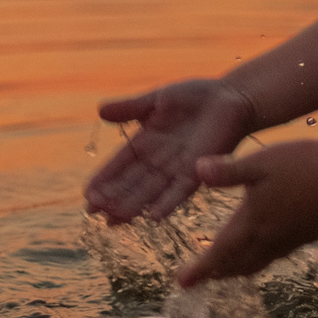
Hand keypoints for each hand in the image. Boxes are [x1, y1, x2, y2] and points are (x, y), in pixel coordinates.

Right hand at [87, 79, 257, 223]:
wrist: (230, 98)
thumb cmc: (195, 97)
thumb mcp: (156, 99)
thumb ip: (130, 108)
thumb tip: (99, 110)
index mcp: (145, 142)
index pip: (119, 165)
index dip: (103, 179)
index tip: (87, 195)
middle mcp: (158, 161)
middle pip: (130, 183)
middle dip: (112, 198)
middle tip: (93, 212)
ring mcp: (177, 169)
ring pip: (150, 192)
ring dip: (132, 206)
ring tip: (113, 220)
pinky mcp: (198, 172)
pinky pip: (180, 192)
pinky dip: (167, 204)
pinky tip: (153, 217)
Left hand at [175, 138, 317, 287]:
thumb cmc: (306, 165)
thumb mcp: (262, 162)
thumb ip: (228, 171)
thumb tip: (194, 171)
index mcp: (254, 223)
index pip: (220, 253)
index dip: (199, 269)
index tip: (181, 282)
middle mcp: (272, 238)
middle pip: (238, 265)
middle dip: (216, 272)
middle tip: (198, 277)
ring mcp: (292, 239)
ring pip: (259, 262)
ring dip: (238, 268)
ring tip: (226, 269)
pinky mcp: (308, 234)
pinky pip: (276, 254)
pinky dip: (260, 258)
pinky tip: (263, 246)